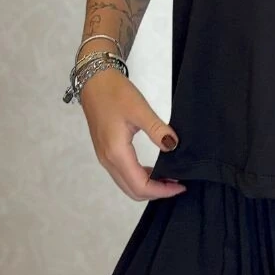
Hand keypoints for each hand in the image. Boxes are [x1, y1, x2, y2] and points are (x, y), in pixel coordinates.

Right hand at [79, 70, 186, 200]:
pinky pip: (122, 174)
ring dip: (147, 186)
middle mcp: (108, 160)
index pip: (140, 185)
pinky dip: (139, 178)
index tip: (180, 186)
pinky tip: (153, 169)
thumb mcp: (140, 110)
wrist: (94, 81)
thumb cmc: (115, 93)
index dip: (161, 191)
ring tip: (169, 178)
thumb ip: (157, 130)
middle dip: (156, 192)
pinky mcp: (106, 152)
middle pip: (132, 190)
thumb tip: (172, 146)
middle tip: (177, 184)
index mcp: (116, 152)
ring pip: (126, 184)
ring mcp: (105, 157)